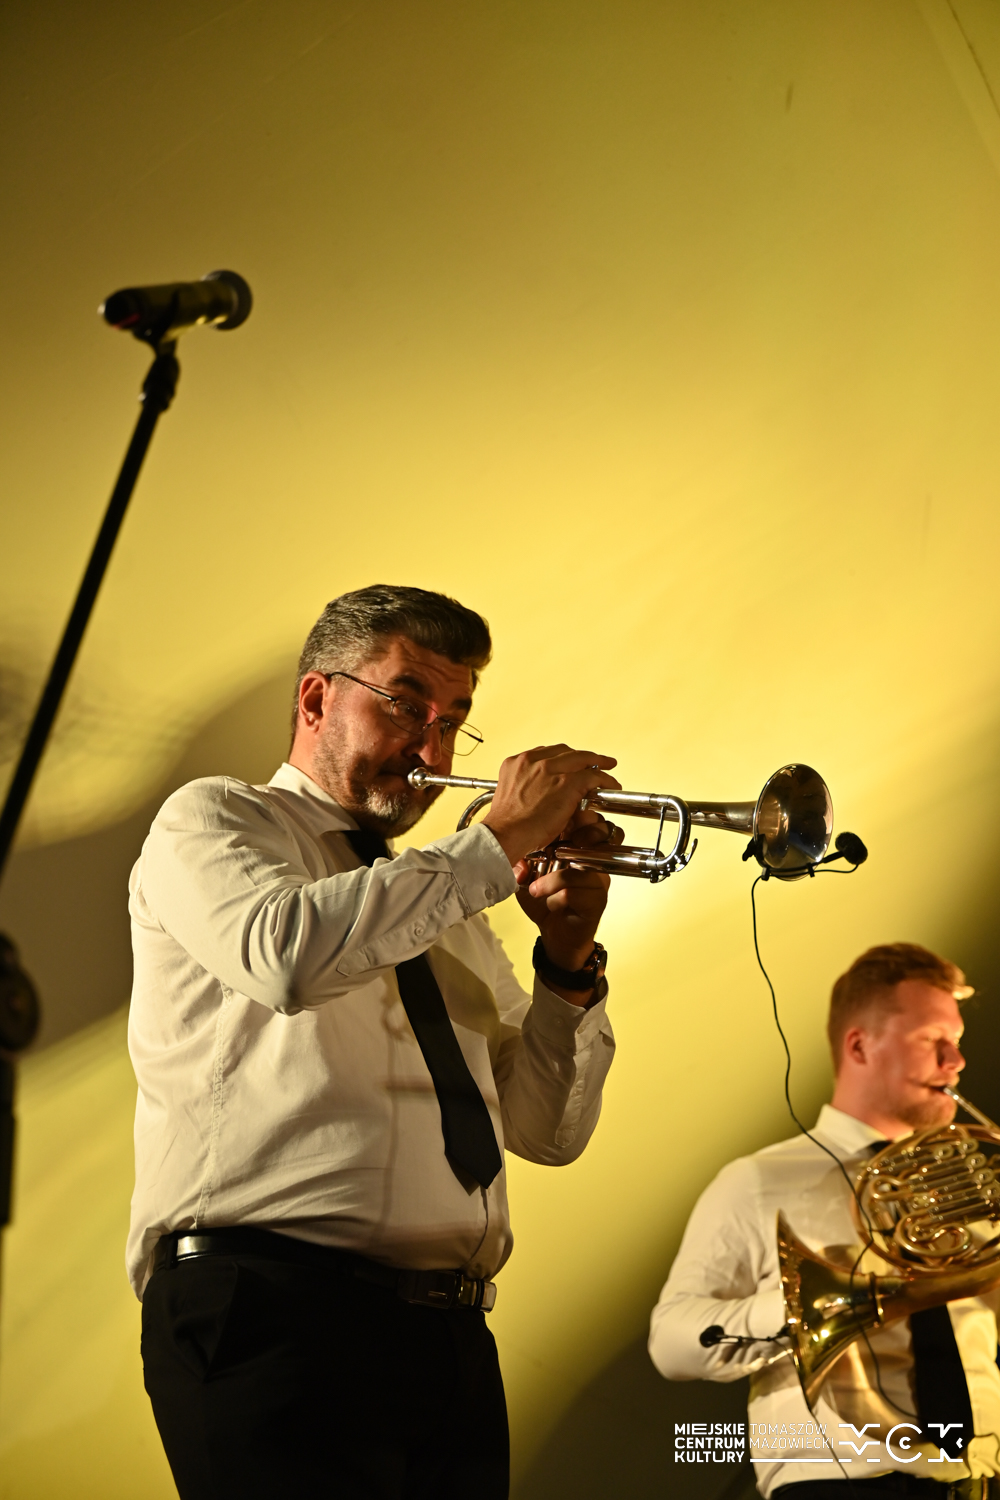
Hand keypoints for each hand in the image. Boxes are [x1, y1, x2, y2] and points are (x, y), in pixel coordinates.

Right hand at [482, 745, 619, 866]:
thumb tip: (542, 793)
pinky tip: (610, 784)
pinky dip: (605, 779)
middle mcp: (533, 761)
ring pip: (582, 759)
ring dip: (597, 764)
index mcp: (516, 762)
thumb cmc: (505, 824)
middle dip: (581, 757)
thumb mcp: (510, 795)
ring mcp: (551, 770)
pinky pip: (594, 776)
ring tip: (607, 768)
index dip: (562, 758)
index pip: (546, 753)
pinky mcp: (567, 783)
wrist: (505, 834)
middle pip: (565, 751)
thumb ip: (526, 787)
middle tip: (593, 762)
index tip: (569, 764)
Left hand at [515, 808, 622, 984]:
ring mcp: (599, 879)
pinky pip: (577, 889)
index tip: (559, 824)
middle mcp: (595, 860)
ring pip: (585, 863)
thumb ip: (522, 857)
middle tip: (557, 851)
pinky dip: (556, 894)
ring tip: (536, 888)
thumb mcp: (528, 875)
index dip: (580, 816)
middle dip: (581, 835)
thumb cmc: (545, 901)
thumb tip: (515, 849)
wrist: (555, 936)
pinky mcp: (598, 899)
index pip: (591, 820)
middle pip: (604, 832)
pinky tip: (547, 901)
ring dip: (554, 876)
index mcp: (580, 847)